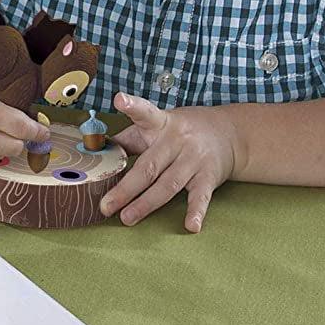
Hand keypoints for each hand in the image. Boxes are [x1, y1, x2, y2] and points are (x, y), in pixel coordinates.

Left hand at [99, 93, 237, 232]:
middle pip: (149, 166)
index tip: (120, 99)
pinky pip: (201, 196)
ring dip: (147, 204)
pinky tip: (191, 225)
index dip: (132, 106)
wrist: (230, 133)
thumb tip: (94, 149)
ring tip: (128, 218)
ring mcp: (194, 159)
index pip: (145, 113)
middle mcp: (177, 140)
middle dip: (126, 188)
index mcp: (161, 123)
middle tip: (106, 206)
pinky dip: (196, 211)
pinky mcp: (209, 177)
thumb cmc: (182, 130)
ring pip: (168, 184)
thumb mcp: (157, 125)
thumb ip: (128, 138)